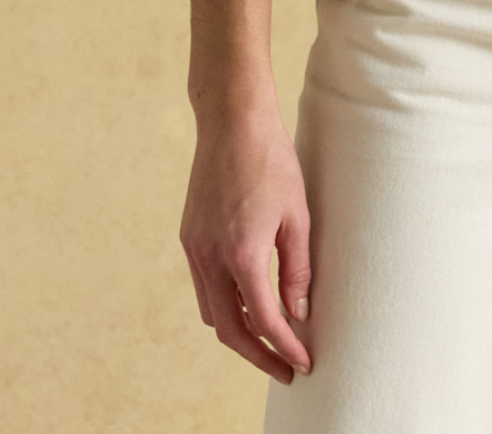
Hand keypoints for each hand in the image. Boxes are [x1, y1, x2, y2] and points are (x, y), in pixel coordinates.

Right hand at [179, 111, 313, 381]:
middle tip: (284, 369)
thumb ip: (297, 269)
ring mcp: (195, 249)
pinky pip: (203, 287)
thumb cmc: (272, 162)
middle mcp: (210, 258)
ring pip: (211, 312)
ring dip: (238, 333)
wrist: (232, 122)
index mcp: (242, 254)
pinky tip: (245, 302)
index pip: (263, 320)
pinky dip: (223, 305)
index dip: (284, 347)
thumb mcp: (297, 215)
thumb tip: (298, 313)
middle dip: (258, 355)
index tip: (302, 364)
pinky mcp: (189, 237)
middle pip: (230, 330)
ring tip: (268, 340)